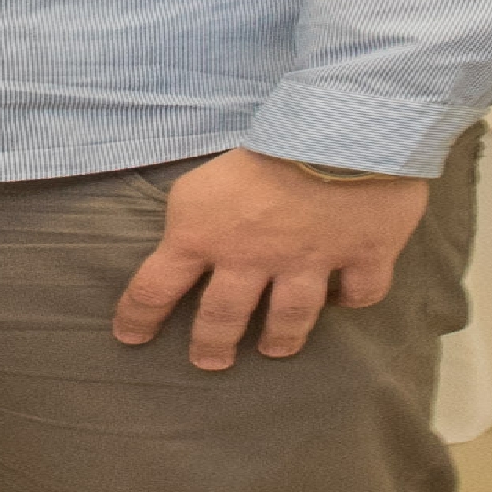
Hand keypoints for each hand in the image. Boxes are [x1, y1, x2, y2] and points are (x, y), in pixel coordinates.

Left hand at [111, 148, 431, 371]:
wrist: (338, 129)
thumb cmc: (259, 140)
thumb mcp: (200, 179)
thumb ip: (194, 217)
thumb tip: (191, 242)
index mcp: (201, 236)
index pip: (154, 288)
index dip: (138, 316)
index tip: (128, 337)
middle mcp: (251, 259)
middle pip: (223, 317)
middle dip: (211, 344)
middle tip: (207, 362)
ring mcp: (308, 262)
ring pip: (289, 318)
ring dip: (279, 339)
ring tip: (273, 351)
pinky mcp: (363, 255)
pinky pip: (358, 291)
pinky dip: (352, 298)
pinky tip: (345, 301)